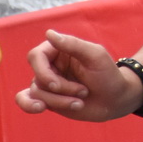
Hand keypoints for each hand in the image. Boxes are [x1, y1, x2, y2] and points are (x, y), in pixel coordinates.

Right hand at [15, 29, 142, 120]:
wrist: (115, 100)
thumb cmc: (108, 75)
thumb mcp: (96, 56)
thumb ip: (73, 44)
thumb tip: (49, 33)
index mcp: (59, 50)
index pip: (36, 56)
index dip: (42, 71)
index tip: (56, 84)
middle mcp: (50, 65)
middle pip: (38, 77)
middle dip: (59, 88)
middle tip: (83, 92)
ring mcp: (48, 83)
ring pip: (37, 93)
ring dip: (61, 101)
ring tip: (80, 102)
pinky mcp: (48, 98)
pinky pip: (26, 100)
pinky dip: (28, 105)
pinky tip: (40, 108)